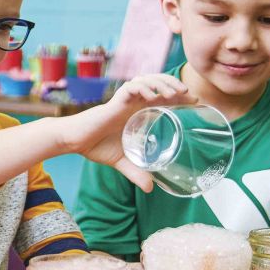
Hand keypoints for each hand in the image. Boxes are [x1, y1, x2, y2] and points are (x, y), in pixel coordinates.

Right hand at [59, 74, 194, 191]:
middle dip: (175, 85)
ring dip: (162, 83)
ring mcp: (124, 100)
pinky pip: (131, 88)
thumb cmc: (96, 146)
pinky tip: (153, 95)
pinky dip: (143, 88)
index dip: (179, 96)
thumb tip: (150, 189)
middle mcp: (133, 102)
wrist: (75, 142)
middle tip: (189, 94)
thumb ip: (136, 173)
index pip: (162, 97)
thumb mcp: (122, 162)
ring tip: (175, 93)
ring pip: (147, 81)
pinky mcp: (115, 101)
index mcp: (137, 111)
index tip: (195, 101)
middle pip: (158, 83)